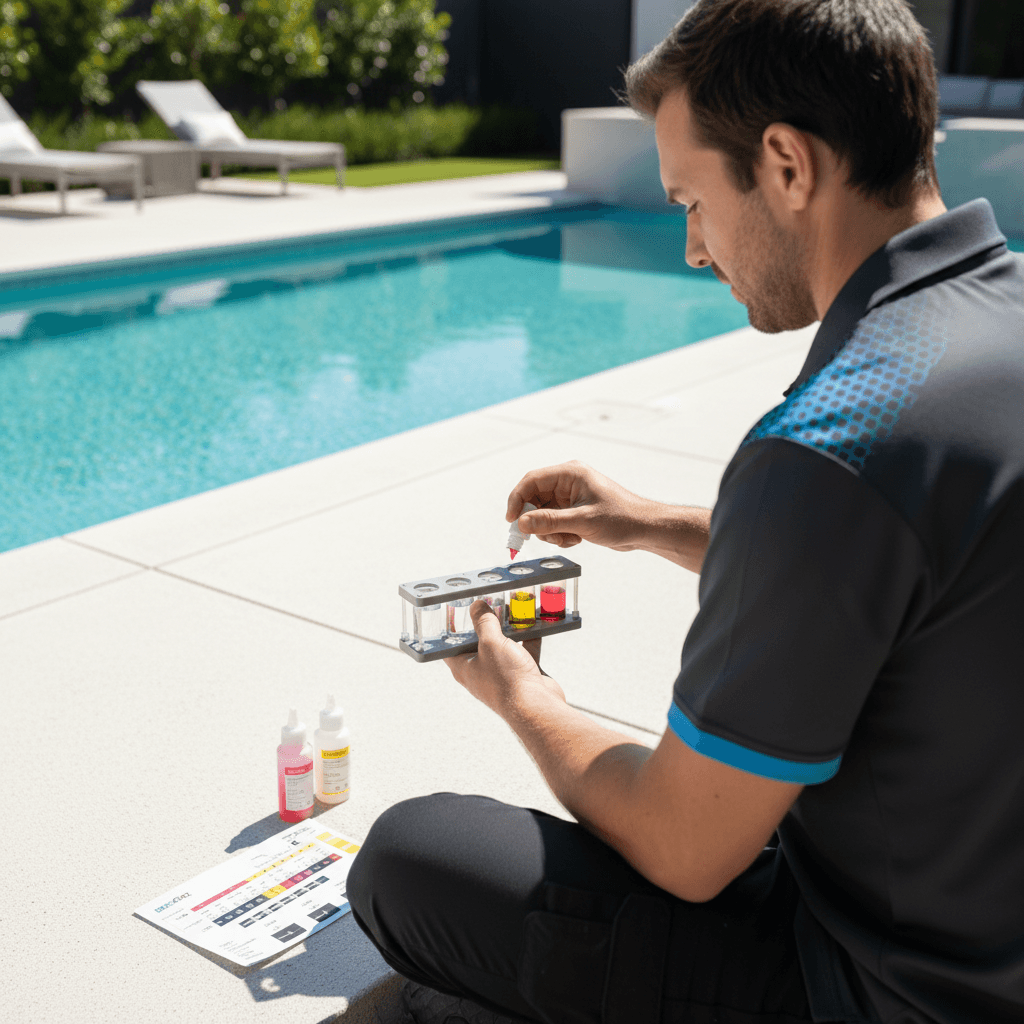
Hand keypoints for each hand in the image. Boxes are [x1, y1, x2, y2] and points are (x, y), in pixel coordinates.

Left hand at [444, 602, 564, 717]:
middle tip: (489, 603)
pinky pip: (523, 650)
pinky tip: (534, 621)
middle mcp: (480, 671)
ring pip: (503, 645)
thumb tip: (476, 605)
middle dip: (485, 622)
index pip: (449, 646)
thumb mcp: (491, 642)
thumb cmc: (507, 679)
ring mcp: (501, 673)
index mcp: (464, 667)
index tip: (454, 611)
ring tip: (511, 607)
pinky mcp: (521, 674)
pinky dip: (529, 637)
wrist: (537, 707)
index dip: (450, 628)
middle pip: (479, 642)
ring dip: (508, 628)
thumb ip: (483, 622)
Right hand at [506, 461, 652, 551]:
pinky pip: (553, 522)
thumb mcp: (583, 521)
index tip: (511, 521)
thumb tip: (521, 523)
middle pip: (534, 498)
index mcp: (570, 473)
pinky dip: (559, 534)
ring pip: (542, 514)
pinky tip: (576, 539)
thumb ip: (550, 522)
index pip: (532, 481)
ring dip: (549, 531)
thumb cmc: (622, 518)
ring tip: (568, 538)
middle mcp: (568, 482)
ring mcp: (571, 497)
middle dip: (536, 520)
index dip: (517, 499)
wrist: (644, 528)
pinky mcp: (574, 511)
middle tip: (540, 536)